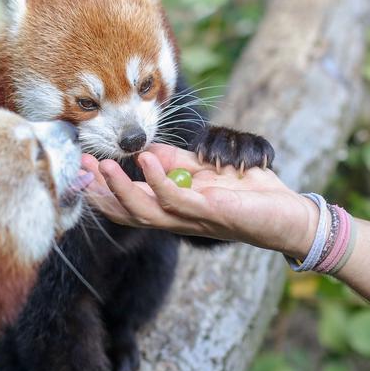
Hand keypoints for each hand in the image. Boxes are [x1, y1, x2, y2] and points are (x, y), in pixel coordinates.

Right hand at [81, 143, 318, 259]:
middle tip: (81, 169)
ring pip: (145, 212)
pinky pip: (177, 200)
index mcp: (173, 210)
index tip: (82, 167)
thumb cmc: (250, 195)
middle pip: (127, 214)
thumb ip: (176, 163)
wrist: (288, 214)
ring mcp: (193, 219)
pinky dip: (159, 181)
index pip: (127, 206)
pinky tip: (147, 161)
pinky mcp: (211, 214)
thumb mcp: (205, 171)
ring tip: (105, 166)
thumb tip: (146, 151)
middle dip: (101, 193)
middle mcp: (178, 220)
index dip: (102, 190)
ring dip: (122, 189)